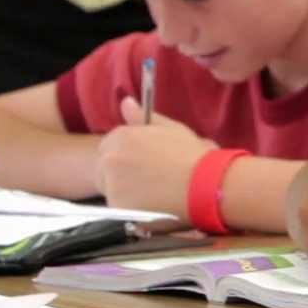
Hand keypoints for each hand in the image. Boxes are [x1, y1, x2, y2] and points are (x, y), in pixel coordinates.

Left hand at [95, 97, 216, 215]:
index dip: (126, 153)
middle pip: (104, 165)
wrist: (202, 184)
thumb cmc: (191, 154)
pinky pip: (117, 204)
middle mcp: (110, 158)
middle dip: (120, 170)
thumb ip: (142, 117)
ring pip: (110, 186)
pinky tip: (149, 203)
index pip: (110, 145)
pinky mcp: (117, 205)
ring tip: (151, 192)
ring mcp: (111, 183)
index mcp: (121, 136)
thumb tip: (125, 102)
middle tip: (147, 178)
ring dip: (124, 188)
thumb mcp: (169, 129)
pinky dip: (129, 205)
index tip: (143, 161)